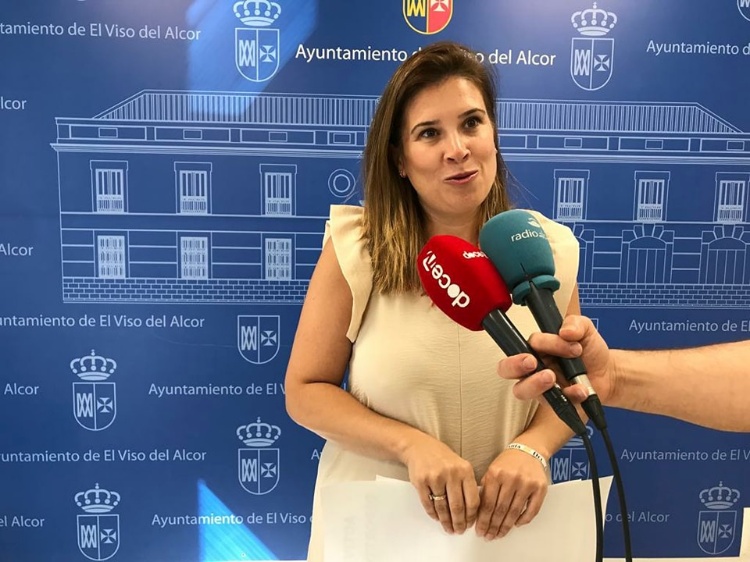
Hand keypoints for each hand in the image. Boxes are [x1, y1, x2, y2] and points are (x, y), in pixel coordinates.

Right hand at [402, 435, 479, 534]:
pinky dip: (433, 514)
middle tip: (458, 530)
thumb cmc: (442, 458)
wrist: (419, 447)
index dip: (471, 516)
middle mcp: (451, 473)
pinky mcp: (421, 481)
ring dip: (446, 521)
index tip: (469, 524)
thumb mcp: (460, 465)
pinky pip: (428, 503)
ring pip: (442, 507)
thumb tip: (472, 511)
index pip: (473, 500)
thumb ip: (468, 484)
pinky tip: (437, 518)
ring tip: (448, 528)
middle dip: (459, 523)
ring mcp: (435, 477)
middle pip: (458, 507)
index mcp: (465, 470)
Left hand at [474, 447, 547, 539]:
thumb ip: (485, 488)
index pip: (487, 504)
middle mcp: (511, 479)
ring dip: (506, 526)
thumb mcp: (491, 469)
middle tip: (489, 536)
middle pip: (500, 510)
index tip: (480, 530)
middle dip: (493, 526)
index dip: (483, 520)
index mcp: (496, 474)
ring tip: (499, 534)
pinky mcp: (540, 488)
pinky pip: (532, 510)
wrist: (529, 450)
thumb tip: (478, 511)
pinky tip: (516, 524)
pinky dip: (523, 520)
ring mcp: (527, 484)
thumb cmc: (508, 461)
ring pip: (514, 512)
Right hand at [497, 314, 614, 403]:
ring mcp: (541, 387)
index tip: (536, 349)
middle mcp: (533, 368)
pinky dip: (568, 395)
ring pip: (522, 391)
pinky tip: (580, 389)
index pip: (520, 347)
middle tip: (532, 363)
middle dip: (514, 366)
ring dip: (534, 384)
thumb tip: (565, 331)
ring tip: (553, 378)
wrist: (608, 372)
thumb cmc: (590, 350)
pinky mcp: (554, 402)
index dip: (524, 348)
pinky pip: (552, 403)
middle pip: (506, 370)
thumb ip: (575, 323)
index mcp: (535, 348)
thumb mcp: (585, 329)